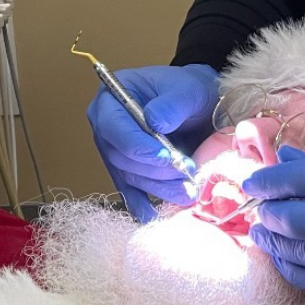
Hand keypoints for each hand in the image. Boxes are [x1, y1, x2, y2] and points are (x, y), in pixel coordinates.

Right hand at [87, 62, 218, 220]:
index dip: (136, 145)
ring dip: (159, 187)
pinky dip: (143, 205)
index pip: (113, 126)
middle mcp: (106, 128)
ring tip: (187, 192)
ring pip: (130, 176)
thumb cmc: (188, 91)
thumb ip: (172, 104)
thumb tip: (155, 122)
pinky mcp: (128, 172)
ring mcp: (115, 152)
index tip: (165, 156)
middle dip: (155, 169)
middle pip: (121, 156)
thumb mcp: (186, 89)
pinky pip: (131, 192)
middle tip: (186, 173)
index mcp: (111, 99)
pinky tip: (155, 216)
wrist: (198, 106)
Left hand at [242, 147, 304, 304]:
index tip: (254, 182)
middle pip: (290, 220)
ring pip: (300, 257)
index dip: (268, 180)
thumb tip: (286, 160)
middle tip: (260, 210)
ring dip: (276, 245)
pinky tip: (290, 262)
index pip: (295, 180)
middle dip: (268, 214)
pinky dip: (298, 273)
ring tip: (266, 235)